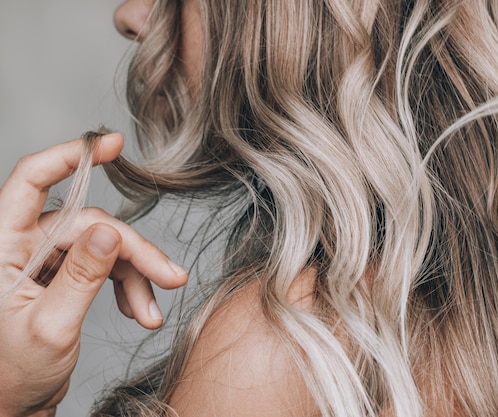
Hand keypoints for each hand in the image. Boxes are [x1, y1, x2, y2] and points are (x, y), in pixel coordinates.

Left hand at [0, 134, 187, 416]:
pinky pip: (105, 265)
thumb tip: (108, 232)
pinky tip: (141, 311)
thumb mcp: (49, 328)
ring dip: (136, 275)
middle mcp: (21, 244)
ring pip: (103, 244)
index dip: (70, 156)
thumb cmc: (11, 375)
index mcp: (1, 247)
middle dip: (134, 251)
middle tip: (171, 278)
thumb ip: (80, 277)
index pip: (30, 180)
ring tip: (152, 312)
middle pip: (89, 223)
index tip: (112, 143)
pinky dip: (128, 286)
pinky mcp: (63, 273)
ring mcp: (43, 258)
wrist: (13, 406)